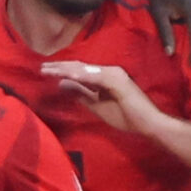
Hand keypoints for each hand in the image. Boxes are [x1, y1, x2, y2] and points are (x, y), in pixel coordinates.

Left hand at [44, 60, 168, 137]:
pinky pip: (94, 78)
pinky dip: (80, 76)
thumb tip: (63, 84)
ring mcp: (114, 74)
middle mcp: (109, 71)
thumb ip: (82, 94)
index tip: (46, 72)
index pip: (80, 71)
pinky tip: (67, 77)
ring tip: (49, 70)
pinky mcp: (117, 81)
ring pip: (84, 70)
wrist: (148, 124)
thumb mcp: (97, 105)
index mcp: (105, 76)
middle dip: (60, 67)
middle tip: (42, 68)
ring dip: (66, 69)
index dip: (63, 70)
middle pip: (80, 67)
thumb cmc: (127, 116)